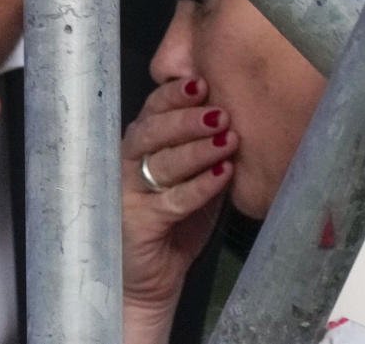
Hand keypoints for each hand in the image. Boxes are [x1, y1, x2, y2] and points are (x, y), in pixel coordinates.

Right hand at [122, 77, 236, 343]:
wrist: (150, 281)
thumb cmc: (173, 223)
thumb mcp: (189, 178)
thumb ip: (203, 150)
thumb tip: (236, 114)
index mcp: (140, 146)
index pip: (152, 110)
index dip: (174, 95)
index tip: (202, 82)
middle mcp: (128, 164)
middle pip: (152, 131)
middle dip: (186, 118)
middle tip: (220, 112)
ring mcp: (130, 193)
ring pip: (161, 162)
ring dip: (197, 148)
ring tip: (228, 139)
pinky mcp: (139, 223)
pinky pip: (172, 200)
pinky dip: (200, 185)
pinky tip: (223, 174)